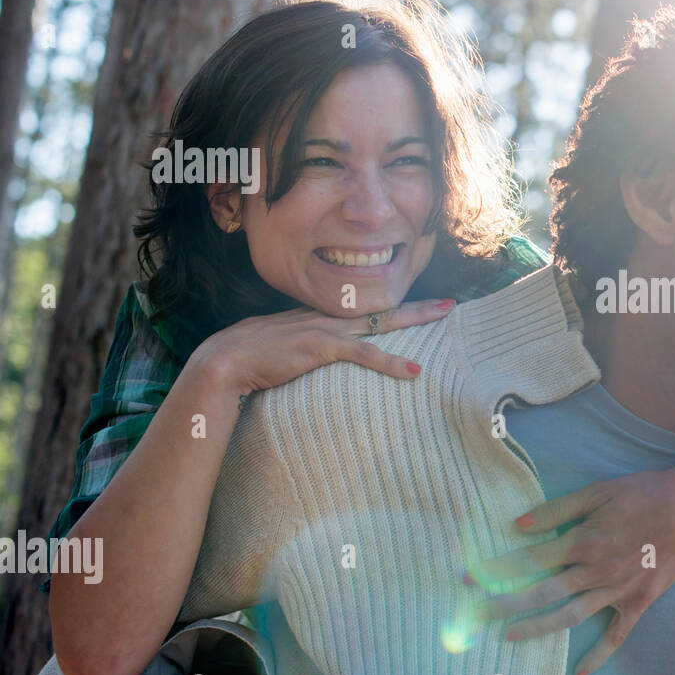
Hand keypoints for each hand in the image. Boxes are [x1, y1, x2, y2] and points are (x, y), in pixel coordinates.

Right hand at [189, 297, 453, 395]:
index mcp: (320, 316)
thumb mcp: (284, 345)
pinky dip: (389, 363)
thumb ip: (305, 345)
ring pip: (380, 321)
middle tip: (450, 303)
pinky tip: (413, 371)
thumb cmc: (249, 357)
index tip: (420, 305)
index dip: (394, 306)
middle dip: (417, 306)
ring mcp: (325, 329)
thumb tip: (316, 354)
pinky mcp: (320, 348)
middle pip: (382, 308)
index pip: (365, 308)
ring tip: (444, 314)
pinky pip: (363, 353)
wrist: (224, 361)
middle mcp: (327, 317)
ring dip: (415, 319)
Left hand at [465, 468, 674, 674]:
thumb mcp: (599, 491)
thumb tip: (519, 524)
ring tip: (510, 636)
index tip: (469, 577)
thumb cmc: (645, 493)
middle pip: (542, 592)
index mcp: (583, 541)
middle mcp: (595, 571)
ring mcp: (617, 590)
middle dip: (505, 603)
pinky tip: (580, 672)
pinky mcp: (639, 601)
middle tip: (476, 614)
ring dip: (538, 628)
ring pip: (570, 615)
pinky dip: (598, 654)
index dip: (497, 569)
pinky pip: (616, 634)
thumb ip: (558, 509)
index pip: (530, 559)